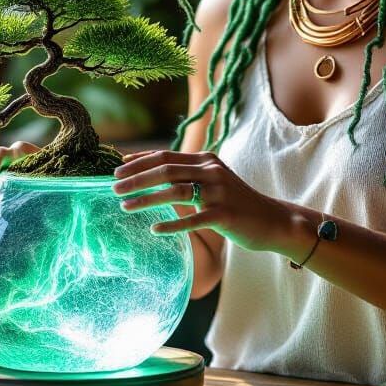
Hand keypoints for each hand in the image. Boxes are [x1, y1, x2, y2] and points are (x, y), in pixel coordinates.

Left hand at [111, 149, 294, 254]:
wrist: (272, 220)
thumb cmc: (236, 203)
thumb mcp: (213, 181)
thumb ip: (189, 175)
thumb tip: (154, 175)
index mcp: (206, 160)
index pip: (165, 155)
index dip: (139, 161)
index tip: (116, 168)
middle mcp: (211, 171)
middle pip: (165, 169)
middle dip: (136, 178)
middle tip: (113, 188)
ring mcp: (218, 192)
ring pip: (174, 192)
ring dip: (146, 198)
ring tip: (124, 206)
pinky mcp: (224, 215)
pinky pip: (192, 219)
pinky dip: (171, 224)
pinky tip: (154, 229)